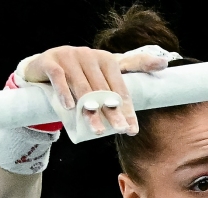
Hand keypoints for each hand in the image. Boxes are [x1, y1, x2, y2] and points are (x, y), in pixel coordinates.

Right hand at [20, 46, 170, 135]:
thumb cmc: (79, 75)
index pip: (120, 87)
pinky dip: (65, 92)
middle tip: (119, 130)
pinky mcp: (50, 61)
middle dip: (112, 112)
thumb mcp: (104, 74)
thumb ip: (131, 69)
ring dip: (90, 110)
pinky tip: (70, 107)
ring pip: (82, 87)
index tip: (132, 129)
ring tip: (97, 129)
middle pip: (103, 90)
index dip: (127, 108)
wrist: (43, 67)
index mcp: (106, 59)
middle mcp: (89, 55)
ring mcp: (69, 57)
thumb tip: (164, 64)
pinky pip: (59, 77)